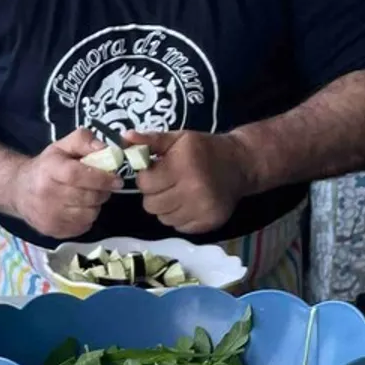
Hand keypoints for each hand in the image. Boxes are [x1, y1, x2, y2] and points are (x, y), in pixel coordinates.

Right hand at [9, 128, 122, 238]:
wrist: (18, 190)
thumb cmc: (46, 167)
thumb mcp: (62, 146)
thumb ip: (84, 141)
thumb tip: (106, 150)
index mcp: (49, 170)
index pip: (78, 175)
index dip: (101, 178)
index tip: (116, 179)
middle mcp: (47, 194)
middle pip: (87, 197)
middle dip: (102, 192)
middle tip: (103, 186)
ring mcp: (49, 215)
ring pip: (88, 214)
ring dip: (95, 205)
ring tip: (88, 197)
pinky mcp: (53, 231)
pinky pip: (83, 226)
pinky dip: (87, 217)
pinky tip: (79, 208)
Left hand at [126, 131, 258, 233]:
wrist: (240, 163)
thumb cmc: (203, 149)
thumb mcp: (178, 138)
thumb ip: (150, 140)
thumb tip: (125, 138)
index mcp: (182, 165)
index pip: (145, 184)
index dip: (146, 178)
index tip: (156, 172)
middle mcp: (193, 188)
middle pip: (151, 205)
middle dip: (154, 194)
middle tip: (167, 184)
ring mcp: (202, 208)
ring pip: (163, 218)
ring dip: (166, 207)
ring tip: (178, 193)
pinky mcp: (209, 222)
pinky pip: (179, 227)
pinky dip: (179, 217)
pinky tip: (189, 203)